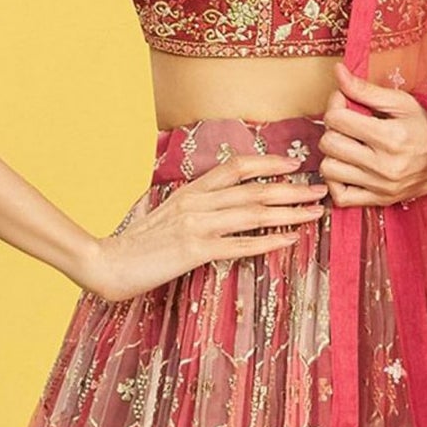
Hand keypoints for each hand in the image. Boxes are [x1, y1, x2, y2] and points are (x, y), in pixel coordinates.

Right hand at [81, 152, 327, 301]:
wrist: (105, 263)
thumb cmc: (136, 245)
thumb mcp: (165, 217)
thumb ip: (192, 208)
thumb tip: (217, 206)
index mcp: (190, 191)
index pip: (236, 167)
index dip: (268, 163)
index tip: (295, 164)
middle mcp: (197, 202)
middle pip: (254, 189)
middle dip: (292, 189)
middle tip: (321, 190)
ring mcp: (196, 225)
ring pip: (253, 212)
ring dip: (289, 212)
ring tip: (315, 212)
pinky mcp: (194, 250)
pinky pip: (239, 244)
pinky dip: (268, 240)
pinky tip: (290, 239)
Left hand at [316, 58, 426, 206]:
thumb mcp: (402, 102)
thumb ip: (366, 90)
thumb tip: (337, 71)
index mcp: (390, 137)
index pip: (337, 119)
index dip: (335, 104)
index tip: (345, 101)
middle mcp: (384, 166)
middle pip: (329, 143)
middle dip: (332, 128)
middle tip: (346, 122)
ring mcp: (381, 186)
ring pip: (328, 170)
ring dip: (333, 154)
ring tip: (348, 144)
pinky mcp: (380, 200)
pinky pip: (340, 197)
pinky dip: (336, 182)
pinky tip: (347, 167)